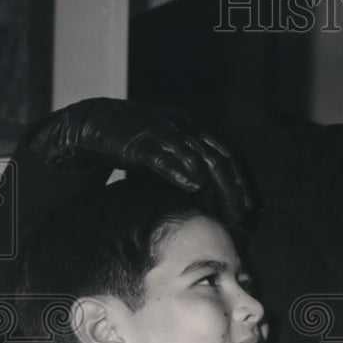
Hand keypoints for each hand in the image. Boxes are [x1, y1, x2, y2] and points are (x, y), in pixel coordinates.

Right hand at [26, 97, 252, 222]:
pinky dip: (180, 173)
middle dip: (233, 190)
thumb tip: (206, 192)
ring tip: (222, 211)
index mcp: (192, 126)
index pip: (225, 154)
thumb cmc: (133, 144)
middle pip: (217, 159)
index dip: (240, 181)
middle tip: (242, 215)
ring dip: (213, 187)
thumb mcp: (166, 152)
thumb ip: (186, 165)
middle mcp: (182, 126)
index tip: (249, 206)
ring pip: (197, 160)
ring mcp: (162, 132)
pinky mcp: (141, 142)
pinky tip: (193, 188)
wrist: (93, 126)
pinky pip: (164, 158)